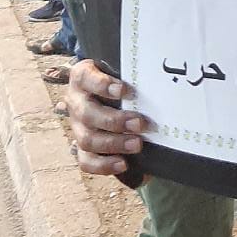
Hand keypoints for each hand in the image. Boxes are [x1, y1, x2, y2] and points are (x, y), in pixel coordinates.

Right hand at [67, 59, 144, 174]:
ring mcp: (77, 126)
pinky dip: (104, 165)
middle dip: (115, 121)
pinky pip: (86, 161)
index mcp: (82, 78)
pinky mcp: (81, 147)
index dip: (102, 85)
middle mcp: (76, 102)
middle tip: (139, 123)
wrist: (105, 93)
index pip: (85, 78)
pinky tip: (123, 164)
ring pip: (87, 139)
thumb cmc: (117, 79)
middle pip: (87, 114)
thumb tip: (160, 82)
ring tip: (137, 144)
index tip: (125, 90)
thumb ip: (131, 74)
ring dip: (114, 143)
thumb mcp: (120, 71)